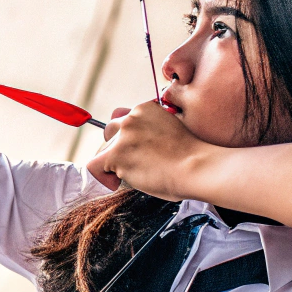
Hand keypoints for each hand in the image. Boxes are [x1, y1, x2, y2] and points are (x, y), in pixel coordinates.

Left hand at [85, 100, 205, 197]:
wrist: (197, 167)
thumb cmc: (191, 156)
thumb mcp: (173, 128)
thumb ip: (152, 129)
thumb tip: (139, 144)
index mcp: (146, 109)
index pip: (124, 117)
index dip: (128, 135)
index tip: (138, 148)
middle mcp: (131, 118)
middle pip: (110, 131)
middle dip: (117, 147)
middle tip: (133, 162)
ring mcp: (122, 136)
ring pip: (103, 150)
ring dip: (114, 163)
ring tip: (136, 174)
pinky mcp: (116, 155)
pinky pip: (94, 166)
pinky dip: (104, 177)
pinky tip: (119, 182)